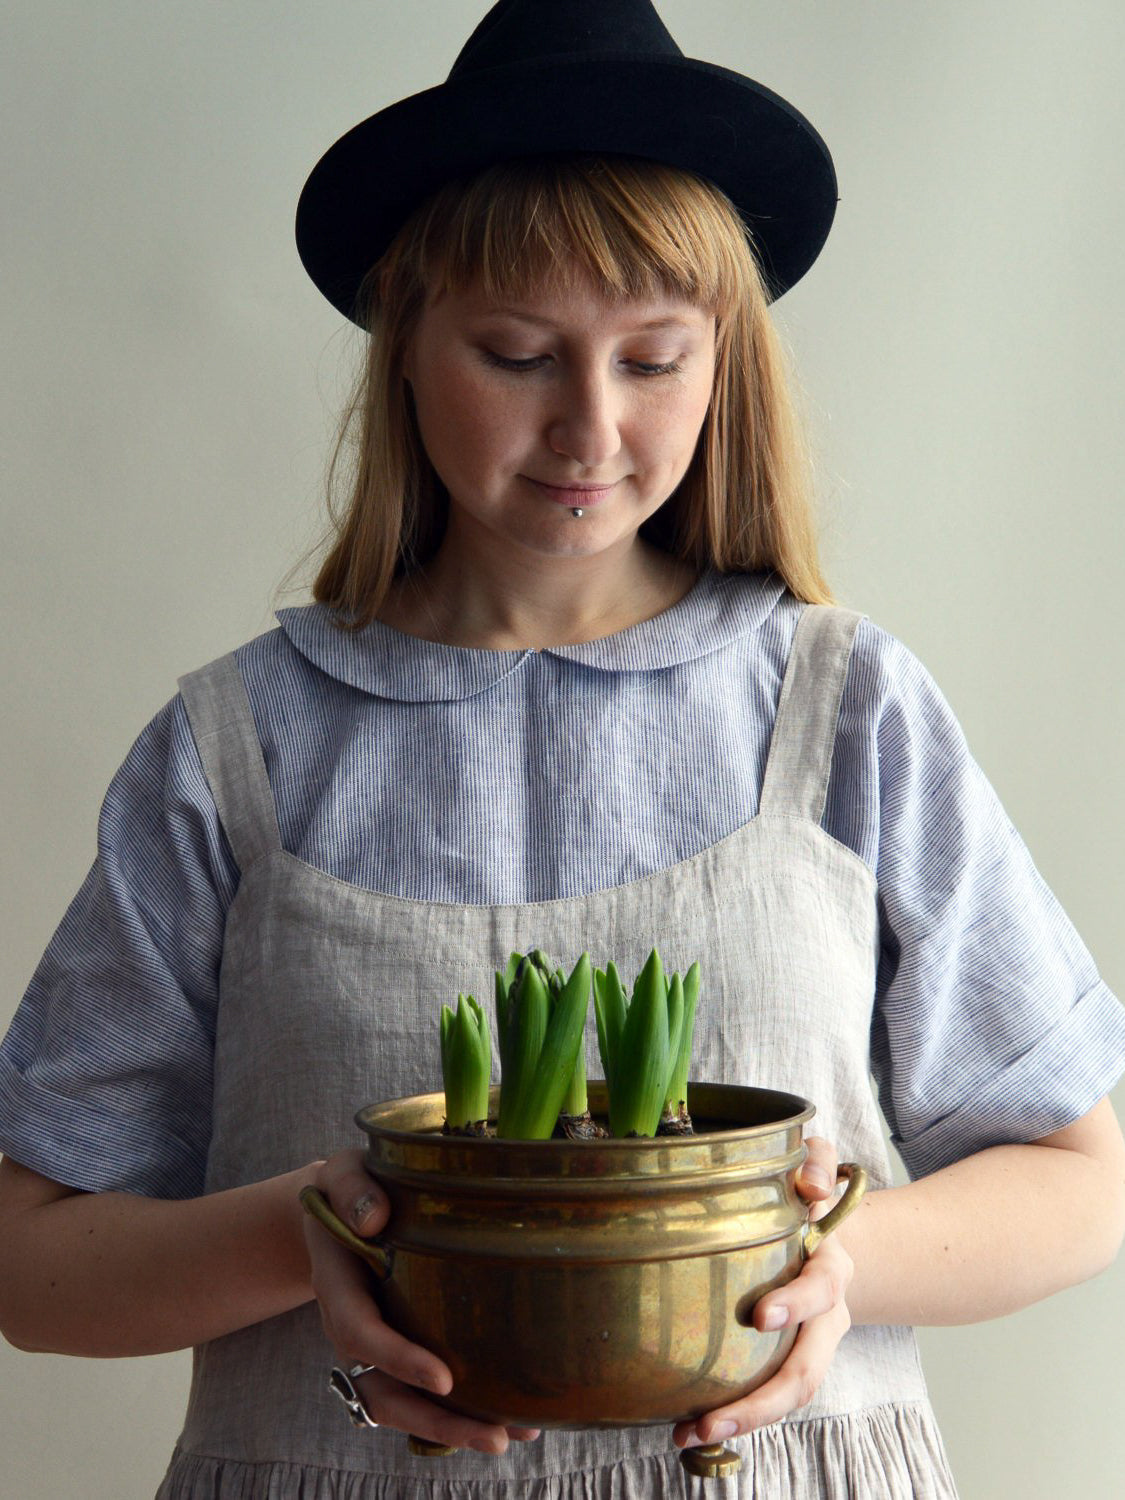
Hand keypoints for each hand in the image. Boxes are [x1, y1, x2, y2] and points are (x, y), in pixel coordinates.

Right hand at [303, 1149, 540, 1453]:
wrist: (337, 1209)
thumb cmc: (347, 1189)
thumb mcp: (343, 1174)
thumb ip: (352, 1190)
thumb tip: (376, 1218)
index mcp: (339, 1288)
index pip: (362, 1333)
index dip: (399, 1360)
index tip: (443, 1379)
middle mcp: (355, 1329)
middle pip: (385, 1393)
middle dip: (437, 1421)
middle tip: (497, 1437)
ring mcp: (378, 1345)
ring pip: (405, 1404)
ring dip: (455, 1427)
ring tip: (513, 1436)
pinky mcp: (402, 1346)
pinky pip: (422, 1391)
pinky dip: (461, 1408)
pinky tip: (512, 1416)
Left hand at [673, 1135, 852, 1448]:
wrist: (832, 1233)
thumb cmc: (811, 1195)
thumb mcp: (819, 1165)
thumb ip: (817, 1163)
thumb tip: (813, 1188)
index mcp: (830, 1268)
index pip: (821, 1290)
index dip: (796, 1304)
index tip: (760, 1317)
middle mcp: (825, 1317)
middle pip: (805, 1371)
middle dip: (761, 1400)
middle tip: (712, 1418)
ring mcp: (807, 1343)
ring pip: (787, 1394)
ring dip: (743, 1419)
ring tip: (691, 1433)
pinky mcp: (783, 1359)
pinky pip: (767, 1394)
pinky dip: (735, 1413)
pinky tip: (690, 1426)